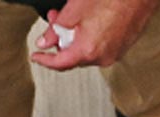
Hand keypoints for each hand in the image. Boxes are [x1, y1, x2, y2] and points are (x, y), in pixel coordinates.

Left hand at [31, 0, 159, 68]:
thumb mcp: (74, 10)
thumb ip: (56, 29)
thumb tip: (45, 41)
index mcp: (88, 50)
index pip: (60, 63)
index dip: (44, 60)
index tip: (37, 56)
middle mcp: (102, 57)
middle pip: (73, 57)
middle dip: (61, 40)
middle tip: (55, 20)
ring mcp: (114, 53)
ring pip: (87, 51)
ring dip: (76, 37)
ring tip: (74, 17)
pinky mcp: (122, 47)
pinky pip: (100, 47)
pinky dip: (90, 37)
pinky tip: (89, 21)